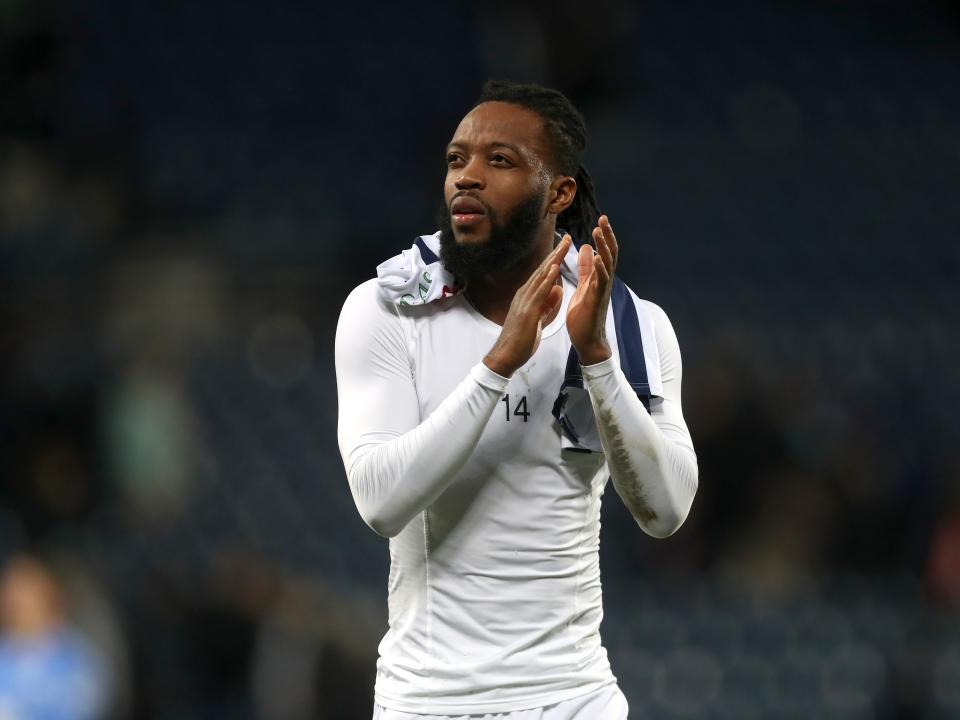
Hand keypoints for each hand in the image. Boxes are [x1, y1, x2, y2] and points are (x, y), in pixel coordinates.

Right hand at [483, 235, 570, 376]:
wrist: (505, 356)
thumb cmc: (520, 340)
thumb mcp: (538, 319)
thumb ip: (548, 304)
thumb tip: (558, 289)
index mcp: (527, 297)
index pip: (543, 274)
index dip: (554, 260)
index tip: (565, 247)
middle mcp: (524, 294)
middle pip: (542, 270)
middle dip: (555, 253)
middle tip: (567, 238)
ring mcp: (524, 301)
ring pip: (541, 276)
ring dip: (553, 260)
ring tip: (564, 246)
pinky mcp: (527, 311)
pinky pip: (539, 292)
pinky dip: (547, 278)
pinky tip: (555, 268)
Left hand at [567, 215, 616, 364]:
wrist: (587, 341)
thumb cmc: (585, 316)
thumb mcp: (584, 287)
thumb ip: (586, 269)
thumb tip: (585, 249)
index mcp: (599, 278)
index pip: (604, 252)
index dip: (604, 237)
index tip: (601, 220)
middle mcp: (604, 281)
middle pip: (609, 254)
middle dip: (606, 236)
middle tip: (603, 218)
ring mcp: (602, 290)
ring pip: (607, 264)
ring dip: (603, 247)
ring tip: (599, 231)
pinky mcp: (597, 300)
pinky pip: (601, 282)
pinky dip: (600, 269)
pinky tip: (597, 257)